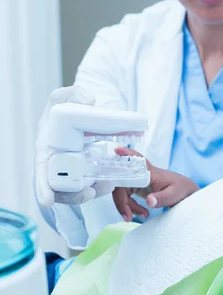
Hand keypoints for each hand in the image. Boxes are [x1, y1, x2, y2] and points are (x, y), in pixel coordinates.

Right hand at [35, 85, 114, 207]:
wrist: (74, 115)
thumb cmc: (62, 109)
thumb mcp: (64, 97)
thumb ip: (74, 94)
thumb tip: (90, 102)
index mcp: (45, 148)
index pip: (40, 170)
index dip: (42, 187)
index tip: (47, 200)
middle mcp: (54, 164)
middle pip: (59, 188)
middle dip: (72, 195)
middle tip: (88, 191)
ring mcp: (69, 170)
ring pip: (75, 191)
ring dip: (89, 194)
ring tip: (106, 187)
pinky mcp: (83, 173)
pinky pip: (88, 186)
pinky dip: (98, 188)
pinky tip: (110, 184)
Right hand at [112, 147, 199, 220]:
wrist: (185, 193)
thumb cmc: (181, 190)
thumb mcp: (174, 195)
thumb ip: (162, 198)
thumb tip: (149, 201)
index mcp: (151, 172)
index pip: (136, 159)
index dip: (126, 154)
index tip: (117, 150)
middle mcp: (142, 173)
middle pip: (121, 182)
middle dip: (120, 201)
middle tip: (127, 217)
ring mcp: (138, 180)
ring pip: (121, 191)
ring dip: (126, 206)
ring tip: (141, 216)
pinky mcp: (137, 186)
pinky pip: (126, 197)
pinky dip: (131, 207)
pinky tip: (142, 213)